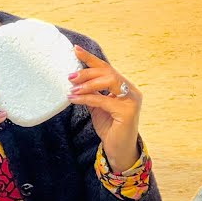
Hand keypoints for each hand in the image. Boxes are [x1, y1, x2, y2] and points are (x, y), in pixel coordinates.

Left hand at [68, 45, 141, 169]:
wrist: (119, 151)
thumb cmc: (110, 129)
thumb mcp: (98, 107)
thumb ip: (92, 94)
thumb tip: (75, 81)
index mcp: (126, 87)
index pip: (107, 68)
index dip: (91, 58)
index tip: (75, 50)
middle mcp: (131, 91)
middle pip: (108, 71)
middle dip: (87, 71)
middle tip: (70, 76)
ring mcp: (132, 100)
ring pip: (109, 81)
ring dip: (88, 83)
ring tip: (72, 88)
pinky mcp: (127, 112)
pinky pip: (103, 100)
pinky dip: (87, 98)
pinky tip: (74, 98)